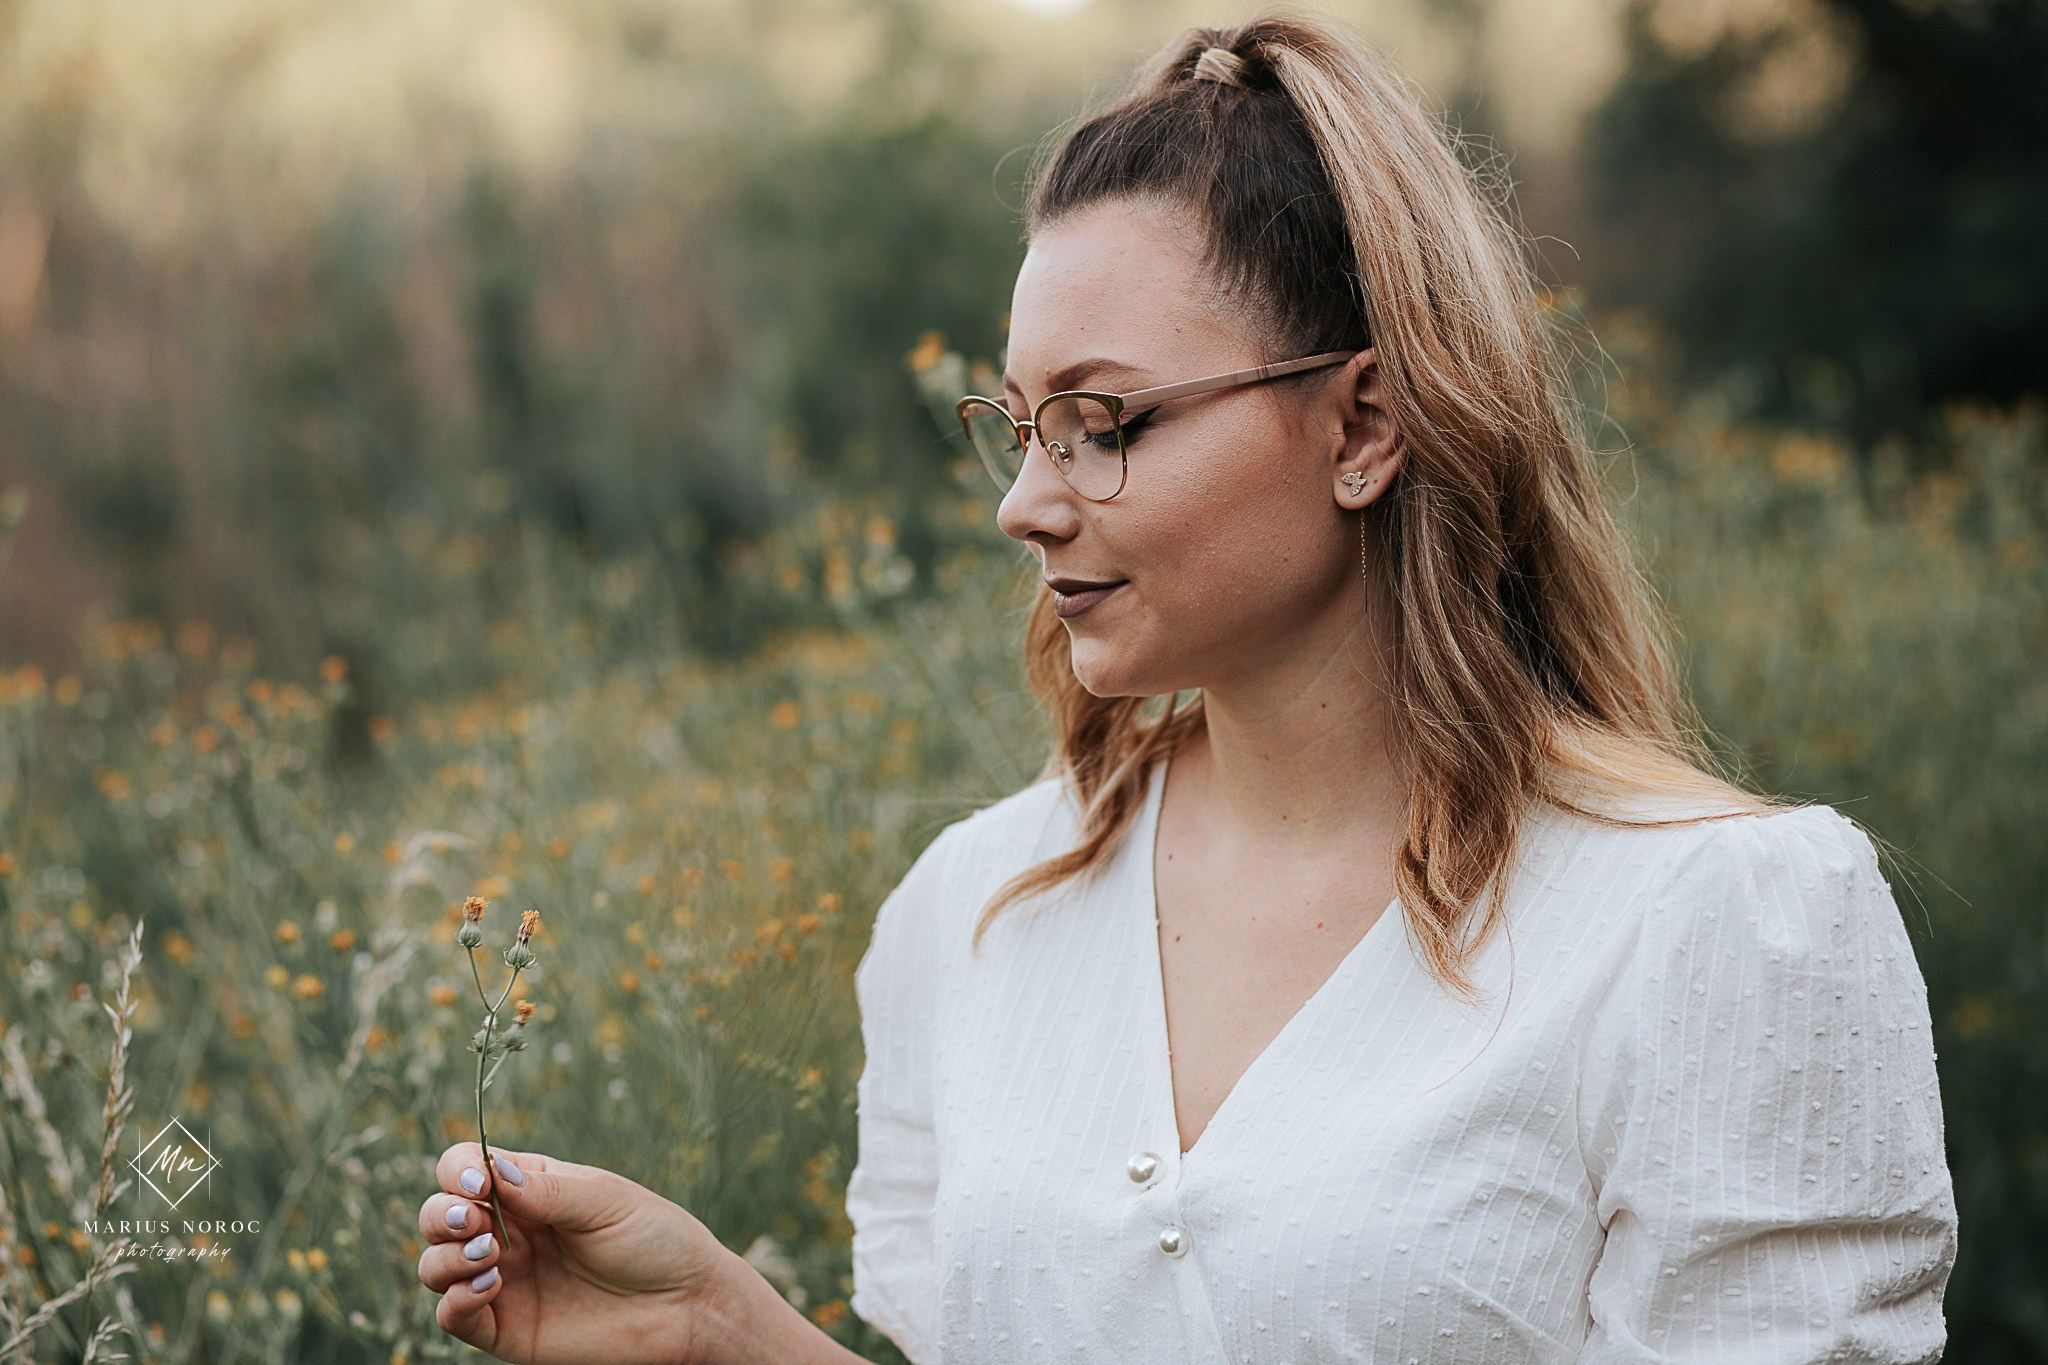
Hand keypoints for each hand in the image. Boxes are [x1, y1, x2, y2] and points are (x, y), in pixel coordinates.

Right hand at [417, 1142, 737, 1363]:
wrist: (687, 1306)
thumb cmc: (655, 1241)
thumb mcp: (604, 1201)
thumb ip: (546, 1189)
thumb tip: (489, 1170)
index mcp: (529, 1189)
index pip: (464, 1168)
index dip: (457, 1171)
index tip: (479, 1183)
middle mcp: (509, 1233)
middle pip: (438, 1215)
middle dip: (442, 1214)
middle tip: (474, 1222)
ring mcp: (504, 1280)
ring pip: (435, 1265)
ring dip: (445, 1257)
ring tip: (490, 1255)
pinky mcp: (506, 1329)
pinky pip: (453, 1317)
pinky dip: (455, 1300)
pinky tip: (492, 1286)